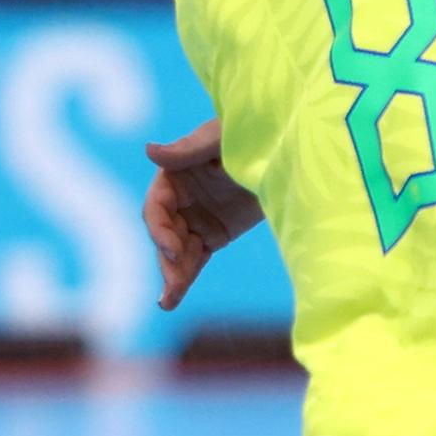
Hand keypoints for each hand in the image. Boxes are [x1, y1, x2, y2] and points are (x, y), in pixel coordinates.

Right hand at [142, 119, 265, 309]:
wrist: (286, 152)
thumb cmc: (253, 133)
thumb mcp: (221, 139)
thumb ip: (187, 149)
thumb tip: (149, 151)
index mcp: (174, 175)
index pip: (156, 207)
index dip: (160, 230)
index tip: (175, 249)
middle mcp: (179, 199)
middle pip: (164, 235)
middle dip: (167, 261)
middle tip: (172, 288)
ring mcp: (195, 219)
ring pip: (177, 252)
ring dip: (173, 275)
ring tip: (168, 302)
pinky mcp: (214, 235)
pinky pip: (195, 259)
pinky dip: (186, 277)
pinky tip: (173, 298)